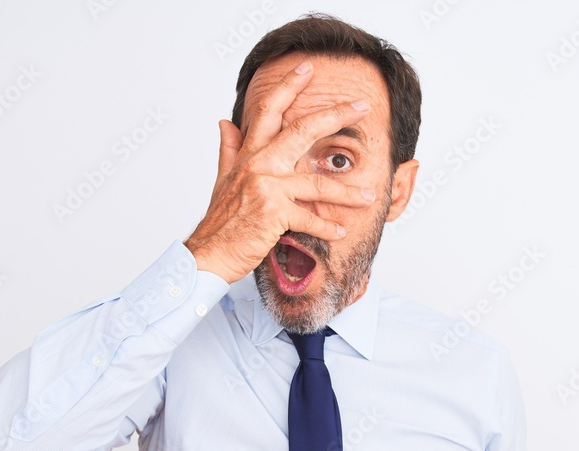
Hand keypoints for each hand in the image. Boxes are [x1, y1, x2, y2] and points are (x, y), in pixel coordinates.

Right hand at [184, 60, 376, 283]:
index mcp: (249, 155)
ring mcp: (265, 188)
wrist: (208, 253)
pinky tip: (340, 232)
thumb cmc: (220, 221)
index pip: (268, 110)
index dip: (288, 86)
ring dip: (347, 193)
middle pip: (301, 130)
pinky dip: (326, 227)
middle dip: (336, 115)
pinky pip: (309, 217)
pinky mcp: (272, 214)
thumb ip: (230, 150)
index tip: (308, 68)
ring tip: (369, 197)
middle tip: (363, 105)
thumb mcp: (223, 180)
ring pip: (316, 183)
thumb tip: (226, 122)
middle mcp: (258, 165)